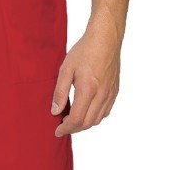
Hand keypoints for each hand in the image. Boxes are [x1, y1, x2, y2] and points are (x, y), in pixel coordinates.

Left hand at [51, 13, 121, 135]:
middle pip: (88, 123)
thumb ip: (60, 92)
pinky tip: (87, 110)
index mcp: (88, 90)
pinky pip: (106, 111)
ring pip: (98, 119)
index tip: (57, 130)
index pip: (77, 119)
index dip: (66, 129)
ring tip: (73, 119)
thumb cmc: (84, 50)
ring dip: (85, 124)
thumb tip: (55, 111)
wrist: (106, 38)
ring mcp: (111, 94)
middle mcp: (102, 95)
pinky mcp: (115, 91)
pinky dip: (95, 116)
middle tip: (63, 126)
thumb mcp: (66, 68)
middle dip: (74, 128)